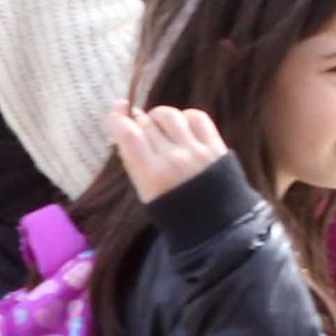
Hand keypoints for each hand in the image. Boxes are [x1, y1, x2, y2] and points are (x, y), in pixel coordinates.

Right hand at [110, 100, 229, 202]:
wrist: (216, 227)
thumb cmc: (174, 211)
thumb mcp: (145, 192)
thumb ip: (134, 161)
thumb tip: (127, 127)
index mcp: (151, 175)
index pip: (128, 134)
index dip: (119, 117)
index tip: (119, 108)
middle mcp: (172, 159)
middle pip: (147, 123)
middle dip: (140, 121)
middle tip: (141, 127)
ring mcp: (195, 152)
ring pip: (170, 115)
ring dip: (160, 116)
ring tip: (161, 125)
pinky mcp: (215, 147)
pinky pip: (197, 118)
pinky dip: (186, 117)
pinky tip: (182, 125)